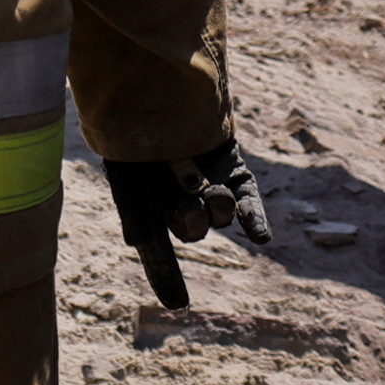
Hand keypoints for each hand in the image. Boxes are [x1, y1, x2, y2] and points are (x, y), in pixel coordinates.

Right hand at [102, 143, 275, 306]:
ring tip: (213, 192)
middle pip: (190, 228)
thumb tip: (136, 243)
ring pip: (220, 214)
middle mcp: (178, 197)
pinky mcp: (235, 171)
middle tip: (187, 206)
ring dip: (218, 210)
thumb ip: (133, 210)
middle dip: (190, 222)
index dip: (166, 275)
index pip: (157, 249)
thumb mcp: (125, 173)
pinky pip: (248, 202)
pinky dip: (254, 219)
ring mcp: (209, 184)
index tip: (178, 303)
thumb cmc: (131, 129)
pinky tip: (260, 236)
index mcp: (146, 203)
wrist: (157, 81)